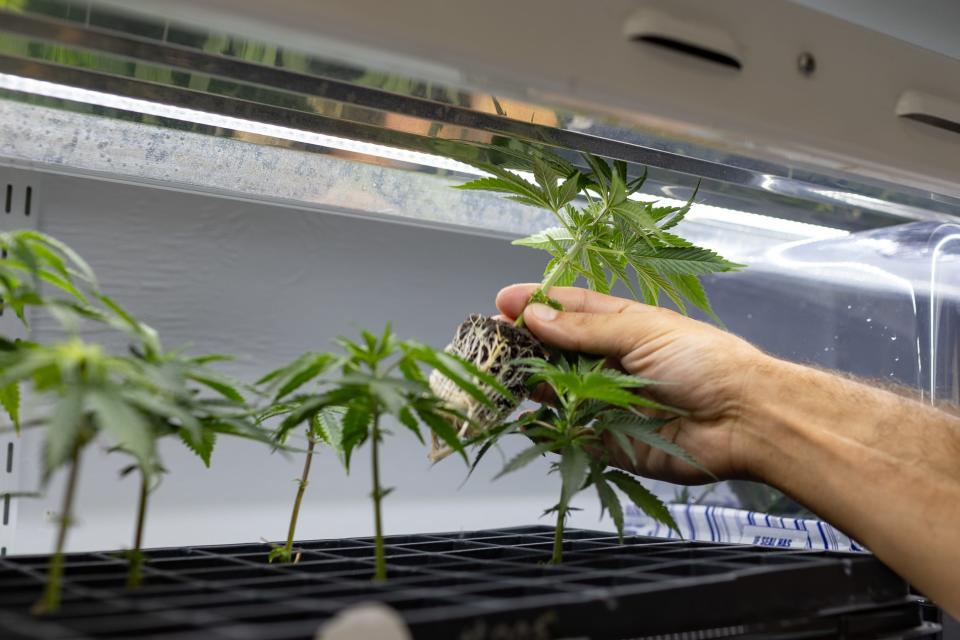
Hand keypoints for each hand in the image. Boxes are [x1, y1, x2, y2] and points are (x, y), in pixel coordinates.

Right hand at [496, 284, 769, 483]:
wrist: (744, 420)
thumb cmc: (704, 362)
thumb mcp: (641, 332)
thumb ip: (585, 330)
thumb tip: (535, 317)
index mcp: (625, 327)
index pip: (571, 310)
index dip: (537, 304)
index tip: (502, 302)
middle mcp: (613, 363)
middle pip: (558, 352)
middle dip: (525, 346)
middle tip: (489, 343)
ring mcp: (610, 403)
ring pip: (558, 392)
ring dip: (530, 385)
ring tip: (499, 377)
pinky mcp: (610, 442)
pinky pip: (570, 435)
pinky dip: (545, 430)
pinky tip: (522, 420)